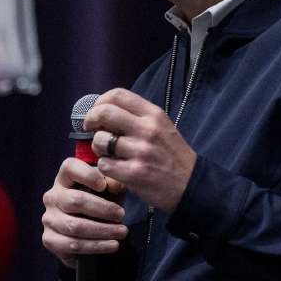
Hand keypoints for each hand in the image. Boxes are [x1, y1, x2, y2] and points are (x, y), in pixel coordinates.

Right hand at [41, 157, 126, 267]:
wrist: (89, 234)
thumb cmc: (100, 204)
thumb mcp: (110, 191)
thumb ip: (114, 184)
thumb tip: (116, 185)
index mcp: (64, 178)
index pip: (70, 167)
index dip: (87, 175)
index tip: (104, 185)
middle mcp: (52, 196)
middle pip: (76, 200)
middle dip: (103, 209)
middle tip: (121, 215)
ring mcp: (48, 218)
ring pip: (75, 226)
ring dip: (102, 230)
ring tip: (122, 232)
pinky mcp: (49, 239)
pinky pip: (72, 245)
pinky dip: (95, 246)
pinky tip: (111, 245)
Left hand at [83, 88, 196, 212]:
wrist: (191, 185)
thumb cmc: (172, 155)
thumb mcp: (162, 127)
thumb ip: (137, 117)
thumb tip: (105, 109)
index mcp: (153, 114)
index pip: (118, 94)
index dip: (100, 101)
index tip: (97, 111)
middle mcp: (147, 129)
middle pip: (104, 112)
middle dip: (90, 119)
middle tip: (89, 128)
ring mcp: (141, 151)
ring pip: (100, 140)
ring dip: (97, 147)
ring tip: (107, 153)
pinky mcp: (134, 173)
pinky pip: (104, 164)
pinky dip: (105, 167)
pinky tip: (114, 169)